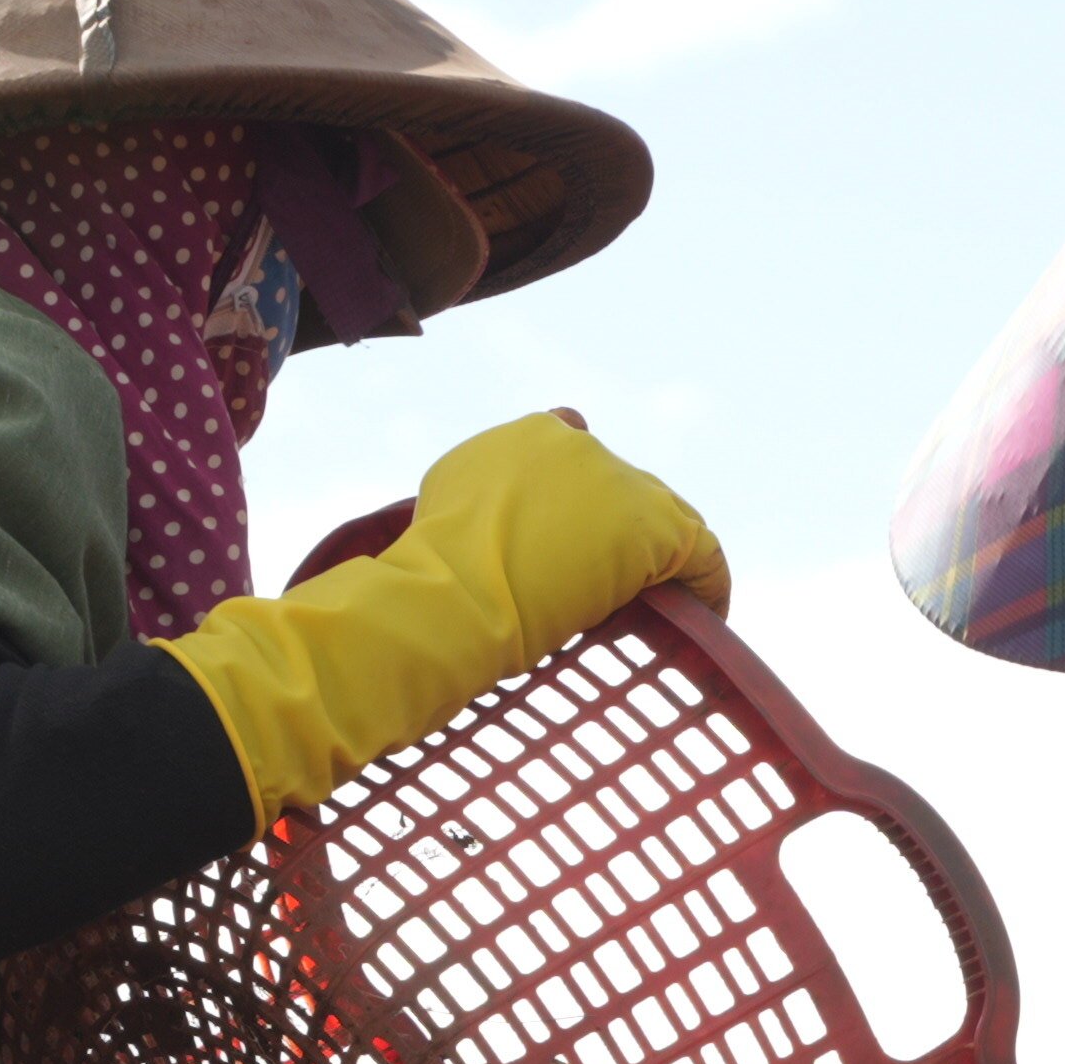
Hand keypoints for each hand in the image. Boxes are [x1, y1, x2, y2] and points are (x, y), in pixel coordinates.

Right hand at [147, 414, 722, 813]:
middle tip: (633, 596)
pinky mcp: (649, 526)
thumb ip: (427, 526)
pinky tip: (707, 623)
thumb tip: (353, 566)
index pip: (570, 454)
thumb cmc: (409, 588)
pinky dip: (711, 587)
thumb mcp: (404, 540)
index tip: (578, 559)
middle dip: (633, 539)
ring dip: (671, 566)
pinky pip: (704, 554)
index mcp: (517, 440)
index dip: (581, 515)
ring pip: (667, 522)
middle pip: (626, 490)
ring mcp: (612, 480)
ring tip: (674, 615)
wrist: (438, 607)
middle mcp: (568, 441)